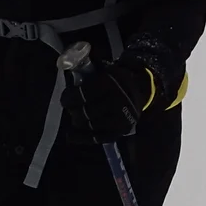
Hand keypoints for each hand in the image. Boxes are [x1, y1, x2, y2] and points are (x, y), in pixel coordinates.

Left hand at [62, 41, 184, 143]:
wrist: (141, 88)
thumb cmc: (117, 78)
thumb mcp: (104, 68)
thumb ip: (85, 69)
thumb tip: (63, 67)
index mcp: (111, 84)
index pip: (82, 95)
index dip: (68, 98)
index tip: (65, 98)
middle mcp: (117, 102)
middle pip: (84, 113)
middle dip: (73, 110)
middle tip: (71, 107)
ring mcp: (120, 119)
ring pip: (89, 125)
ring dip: (78, 122)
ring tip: (76, 116)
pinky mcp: (121, 131)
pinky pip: (97, 138)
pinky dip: (82, 137)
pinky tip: (71, 136)